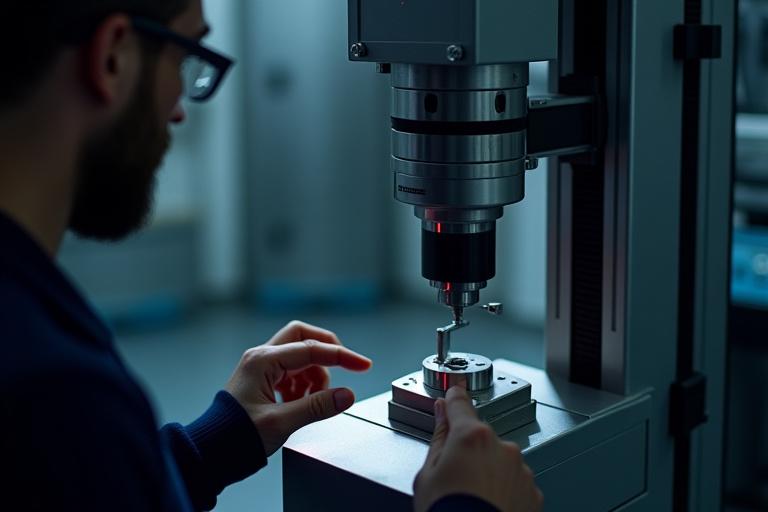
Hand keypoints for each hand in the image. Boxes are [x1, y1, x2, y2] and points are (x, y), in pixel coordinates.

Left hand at [225, 321, 371, 455]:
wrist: (211, 451)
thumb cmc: (235, 436)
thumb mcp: (281, 423)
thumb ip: (316, 407)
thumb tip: (346, 396)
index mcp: (263, 361)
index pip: (311, 349)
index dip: (342, 356)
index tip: (363, 365)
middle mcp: (261, 358)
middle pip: (303, 336)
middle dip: (326, 350)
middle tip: (345, 366)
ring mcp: (261, 367)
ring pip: (299, 355)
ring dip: (315, 373)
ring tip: (313, 400)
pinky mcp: (262, 379)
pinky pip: (292, 371)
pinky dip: (304, 383)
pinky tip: (301, 403)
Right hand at [413, 386, 542, 511]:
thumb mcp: (427, 474)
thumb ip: (438, 438)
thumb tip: (441, 414)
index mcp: (472, 436)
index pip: (460, 405)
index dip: (454, 398)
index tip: (454, 392)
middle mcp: (502, 447)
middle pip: (481, 437)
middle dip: (469, 449)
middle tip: (453, 475)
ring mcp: (520, 470)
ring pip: (500, 460)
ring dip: (488, 471)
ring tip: (471, 497)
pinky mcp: (532, 492)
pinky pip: (515, 482)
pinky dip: (504, 490)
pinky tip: (488, 505)